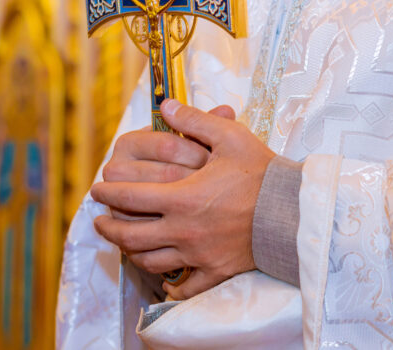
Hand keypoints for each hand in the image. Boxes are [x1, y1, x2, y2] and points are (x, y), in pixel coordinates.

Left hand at [92, 100, 275, 299]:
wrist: (295, 212)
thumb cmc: (263, 173)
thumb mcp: (229, 137)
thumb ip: (193, 120)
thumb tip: (165, 105)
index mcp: (181, 198)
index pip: (130, 197)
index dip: (108, 193)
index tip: (97, 190)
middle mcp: (183, 230)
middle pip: (131, 235)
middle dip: (108, 227)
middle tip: (99, 220)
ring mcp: (198, 255)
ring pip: (150, 261)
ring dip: (130, 251)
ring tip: (123, 243)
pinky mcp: (216, 271)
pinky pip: (186, 286)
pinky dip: (170, 286)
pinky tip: (163, 281)